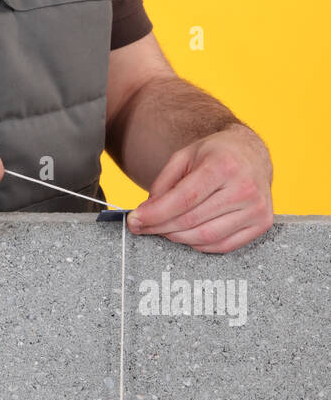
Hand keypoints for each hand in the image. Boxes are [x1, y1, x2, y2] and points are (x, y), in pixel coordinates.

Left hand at [126, 123, 273, 252]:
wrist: (251, 154)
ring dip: (177, 237)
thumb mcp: (184, 156)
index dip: (156, 214)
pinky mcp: (262, 224)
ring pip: (205, 237)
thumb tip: (147, 213)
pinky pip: (223, 246)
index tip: (135, 220)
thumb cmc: (216, 154)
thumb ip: (164, 183)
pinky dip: (199, 244)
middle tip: (142, 226)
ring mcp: (257, 209)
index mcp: (224, 166)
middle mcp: (244, 188)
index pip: (183, 199)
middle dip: (160, 227)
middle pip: (192, 221)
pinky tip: (187, 234)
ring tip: (162, 230)